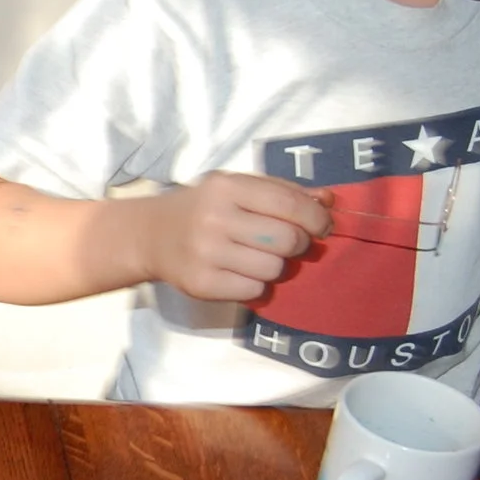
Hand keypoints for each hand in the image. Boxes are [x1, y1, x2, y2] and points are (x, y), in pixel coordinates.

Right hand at [137, 172, 330, 302]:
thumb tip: (328, 201)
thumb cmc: (204, 207)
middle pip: (287, 240)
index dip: (316, 218)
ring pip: (274, 269)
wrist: (152, 235)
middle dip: (298, 244)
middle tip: (289, 243)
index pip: (289, 203)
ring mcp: (205, 253)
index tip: (323, 227)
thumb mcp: (238, 187)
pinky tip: (241, 273)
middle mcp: (214, 218)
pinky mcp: (201, 284)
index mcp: (227, 187)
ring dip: (276, 267)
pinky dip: (257, 285)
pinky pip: (254, 291)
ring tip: (259, 258)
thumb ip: (283, 191)